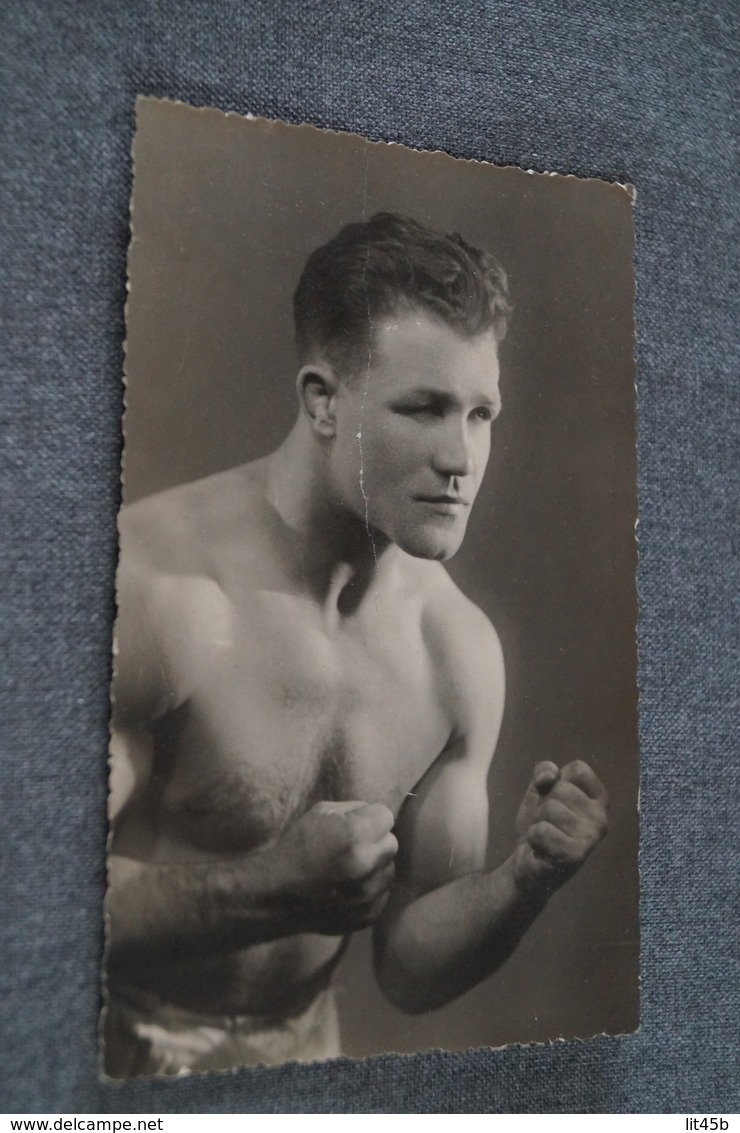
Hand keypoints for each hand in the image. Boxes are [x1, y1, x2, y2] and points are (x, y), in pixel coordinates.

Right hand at [274, 800, 397, 934]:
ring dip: (375, 866)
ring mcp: (368, 895)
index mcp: (355, 835)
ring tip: (349, 869)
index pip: (386, 816)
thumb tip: (375, 814)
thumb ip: (354, 808)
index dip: (370, 818)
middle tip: (352, 847)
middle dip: (375, 841)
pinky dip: (370, 889)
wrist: (276, 895)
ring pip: (389, 869)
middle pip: (391, 843)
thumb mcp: (320, 813)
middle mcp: (366, 865)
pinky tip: (348, 888)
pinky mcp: (368, 915)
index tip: (356, 825)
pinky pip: (382, 893)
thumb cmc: (296, 848)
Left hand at [512, 760, 607, 893]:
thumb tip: (551, 776)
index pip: (579, 769)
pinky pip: (542, 831)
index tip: (554, 797)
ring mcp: (591, 837)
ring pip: (551, 808)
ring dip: (538, 821)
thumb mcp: (540, 790)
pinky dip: (534, 837)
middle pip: (561, 788)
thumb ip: (544, 771)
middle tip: (548, 823)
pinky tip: (542, 849)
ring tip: (546, 836)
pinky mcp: (576, 855)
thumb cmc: (540, 823)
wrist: (527, 862)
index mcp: (598, 799)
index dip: (557, 779)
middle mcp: (601, 817)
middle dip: (544, 803)